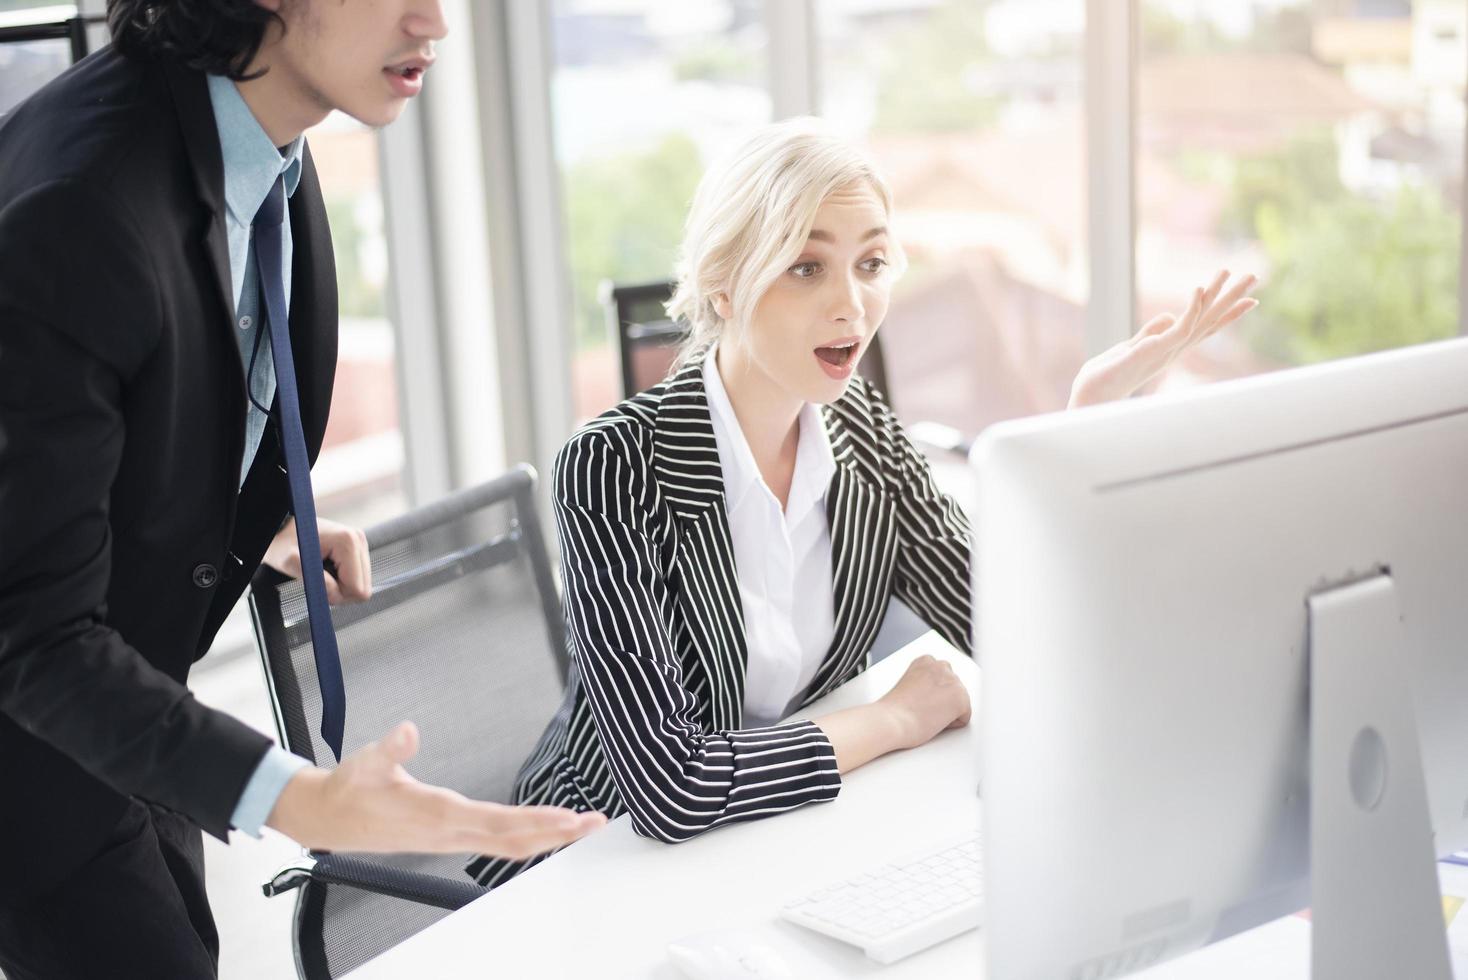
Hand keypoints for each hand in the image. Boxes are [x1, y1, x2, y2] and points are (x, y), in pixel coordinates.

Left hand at [264, 517, 371, 604]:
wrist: (282, 527)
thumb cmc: (283, 542)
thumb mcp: (290, 563)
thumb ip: (315, 580)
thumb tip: (336, 594)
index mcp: (348, 542)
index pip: (358, 588)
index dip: (338, 595)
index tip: (319, 586)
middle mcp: (358, 540)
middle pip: (363, 587)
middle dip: (341, 591)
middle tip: (320, 582)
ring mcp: (359, 543)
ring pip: (361, 583)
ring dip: (341, 585)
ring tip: (322, 573)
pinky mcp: (357, 547)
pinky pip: (357, 576)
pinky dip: (342, 578)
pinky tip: (328, 569)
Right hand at [267, 721, 607, 857]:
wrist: (328, 819)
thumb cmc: (352, 787)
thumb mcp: (367, 761)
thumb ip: (390, 748)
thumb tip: (407, 730)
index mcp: (435, 813)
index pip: (496, 821)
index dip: (534, 820)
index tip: (568, 817)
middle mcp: (449, 832)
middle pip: (513, 840)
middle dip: (556, 834)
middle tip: (595, 824)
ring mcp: (450, 840)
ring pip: (508, 846)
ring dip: (547, 838)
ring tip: (582, 828)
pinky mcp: (449, 838)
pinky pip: (496, 844)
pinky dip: (527, 839)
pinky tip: (546, 833)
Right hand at [877, 655, 971, 750]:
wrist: (891, 721)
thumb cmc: (894, 710)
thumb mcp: (908, 685)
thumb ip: (925, 683)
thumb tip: (935, 694)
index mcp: (926, 661)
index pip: (942, 678)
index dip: (932, 694)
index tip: (921, 700)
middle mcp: (941, 666)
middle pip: (953, 688)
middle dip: (943, 700)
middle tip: (924, 710)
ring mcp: (953, 682)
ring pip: (960, 702)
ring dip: (948, 710)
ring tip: (927, 715)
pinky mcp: (961, 699)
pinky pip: (964, 718)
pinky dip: (952, 724)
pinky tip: (934, 721)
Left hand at [1068, 270, 1257, 408]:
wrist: (1090, 398)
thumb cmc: (1107, 376)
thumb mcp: (1132, 347)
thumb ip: (1151, 332)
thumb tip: (1169, 315)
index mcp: (1169, 349)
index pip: (1204, 327)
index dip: (1227, 313)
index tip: (1251, 299)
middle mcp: (1173, 351)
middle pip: (1209, 321)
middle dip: (1232, 299)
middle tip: (1254, 276)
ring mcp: (1165, 352)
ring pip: (1199, 321)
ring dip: (1216, 296)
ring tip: (1230, 272)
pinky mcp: (1153, 351)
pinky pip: (1179, 328)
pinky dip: (1191, 309)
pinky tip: (1198, 289)